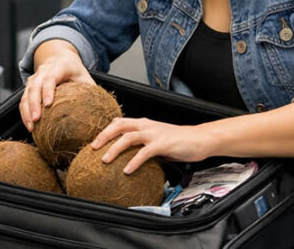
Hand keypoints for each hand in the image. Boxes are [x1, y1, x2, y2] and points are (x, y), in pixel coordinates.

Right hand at [19, 40, 93, 131]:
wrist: (59, 58)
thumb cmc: (73, 70)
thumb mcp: (85, 76)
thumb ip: (90, 91)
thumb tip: (101, 111)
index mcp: (58, 67)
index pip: (50, 78)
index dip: (48, 90)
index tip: (48, 104)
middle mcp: (43, 71)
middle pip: (34, 87)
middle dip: (34, 104)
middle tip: (37, 120)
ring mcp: (34, 79)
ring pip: (26, 94)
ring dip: (27, 111)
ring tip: (31, 127)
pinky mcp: (29, 87)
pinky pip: (23, 100)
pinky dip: (24, 113)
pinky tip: (29, 126)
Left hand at [90, 117, 211, 174]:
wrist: (200, 139)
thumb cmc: (180, 141)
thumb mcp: (157, 141)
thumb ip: (144, 147)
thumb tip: (131, 159)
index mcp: (144, 123)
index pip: (119, 122)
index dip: (105, 130)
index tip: (94, 141)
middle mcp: (146, 125)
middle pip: (119, 125)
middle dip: (103, 135)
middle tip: (92, 147)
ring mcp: (154, 133)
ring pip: (128, 137)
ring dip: (114, 148)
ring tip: (104, 160)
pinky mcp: (162, 144)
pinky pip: (144, 152)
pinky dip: (134, 161)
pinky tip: (127, 170)